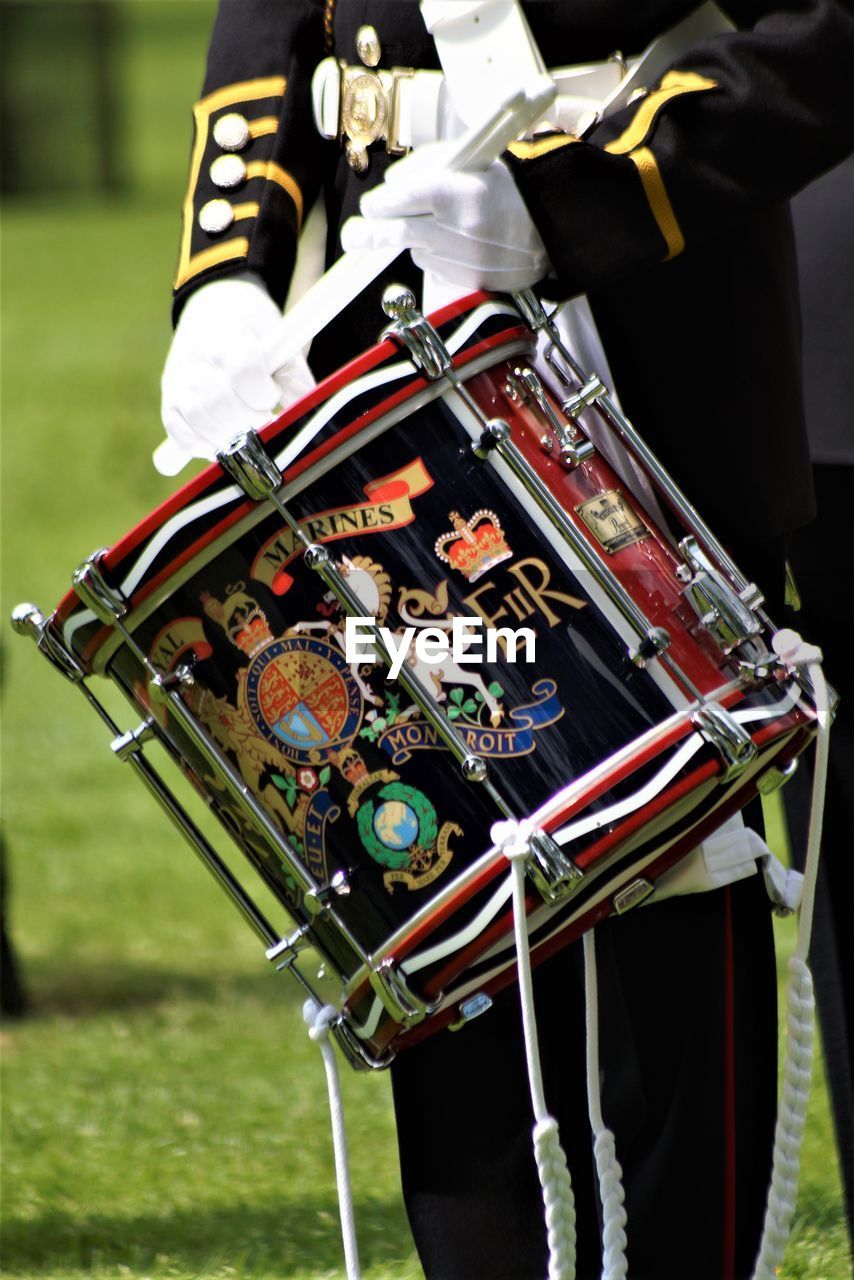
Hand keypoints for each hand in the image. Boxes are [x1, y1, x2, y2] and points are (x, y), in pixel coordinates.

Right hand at [161, 275, 315, 461]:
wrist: (212, 306)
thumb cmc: (253, 330)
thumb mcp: (280, 340)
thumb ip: (294, 376)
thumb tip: (306, 408)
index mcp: (230, 339)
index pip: (245, 372)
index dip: (264, 393)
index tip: (272, 395)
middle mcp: (199, 360)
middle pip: (221, 402)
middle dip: (249, 419)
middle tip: (262, 417)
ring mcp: (179, 381)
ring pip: (199, 420)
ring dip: (228, 435)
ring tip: (244, 432)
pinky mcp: (170, 401)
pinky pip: (180, 434)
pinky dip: (202, 445)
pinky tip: (220, 441)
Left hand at [340, 146, 549, 291]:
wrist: (553, 226)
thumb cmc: (511, 187)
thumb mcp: (472, 160)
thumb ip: (428, 167)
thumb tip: (392, 186)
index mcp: (460, 192)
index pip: (402, 199)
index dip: (380, 204)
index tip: (371, 206)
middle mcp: (460, 229)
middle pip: (399, 233)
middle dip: (370, 234)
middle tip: (353, 235)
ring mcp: (465, 259)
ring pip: (417, 250)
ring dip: (415, 240)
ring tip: (439, 226)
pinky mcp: (471, 280)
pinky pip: (436, 268)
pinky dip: (435, 255)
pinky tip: (456, 243)